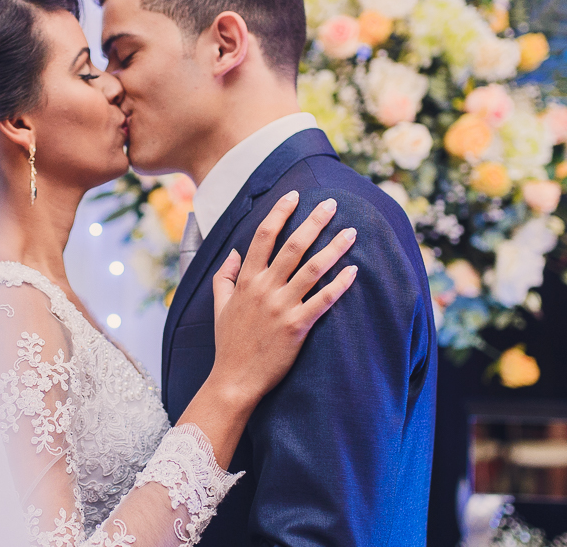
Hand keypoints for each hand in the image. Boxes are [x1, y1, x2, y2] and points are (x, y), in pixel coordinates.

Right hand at [209, 190, 357, 409]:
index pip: (264, 237)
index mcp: (246, 280)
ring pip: (313, 269)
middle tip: (331, 203)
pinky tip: (354, 270)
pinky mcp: (297, 326)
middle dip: (314, 221)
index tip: (294, 196)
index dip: (280, 213)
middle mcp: (264, 288)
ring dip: (334, 248)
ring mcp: (282, 306)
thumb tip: (234, 252)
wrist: (234, 378)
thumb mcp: (219, 305)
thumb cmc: (228, 342)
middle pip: (293, 246)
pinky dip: (340, 284)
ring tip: (351, 232)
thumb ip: (225, 276)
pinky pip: (324, 300)